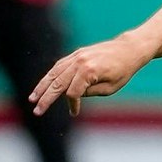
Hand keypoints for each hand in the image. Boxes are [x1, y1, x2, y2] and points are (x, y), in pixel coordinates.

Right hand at [28, 33, 154, 115]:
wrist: (128, 49)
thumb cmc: (123, 71)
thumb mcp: (110, 88)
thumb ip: (90, 92)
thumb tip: (72, 96)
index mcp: (89, 72)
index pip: (72, 93)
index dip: (72, 104)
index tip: (74, 112)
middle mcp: (79, 62)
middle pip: (58, 83)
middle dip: (46, 98)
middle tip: (37, 111)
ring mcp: (76, 56)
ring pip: (54, 73)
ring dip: (42, 86)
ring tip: (33, 98)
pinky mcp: (76, 54)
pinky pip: (59, 66)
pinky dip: (50, 76)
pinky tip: (43, 85)